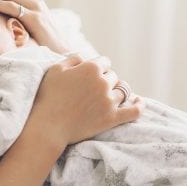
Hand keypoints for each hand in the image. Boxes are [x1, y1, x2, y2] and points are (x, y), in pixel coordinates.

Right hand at [28, 55, 142, 147]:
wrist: (48, 126)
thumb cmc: (48, 97)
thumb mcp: (56, 70)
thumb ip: (73, 59)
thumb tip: (85, 59)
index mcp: (91, 68)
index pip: (104, 62)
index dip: (97, 68)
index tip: (90, 75)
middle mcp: (103, 82)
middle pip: (113, 76)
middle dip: (105, 80)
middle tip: (93, 89)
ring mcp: (109, 101)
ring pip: (122, 91)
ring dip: (116, 92)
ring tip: (109, 96)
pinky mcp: (112, 118)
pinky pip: (134, 111)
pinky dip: (138, 105)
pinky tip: (139, 102)